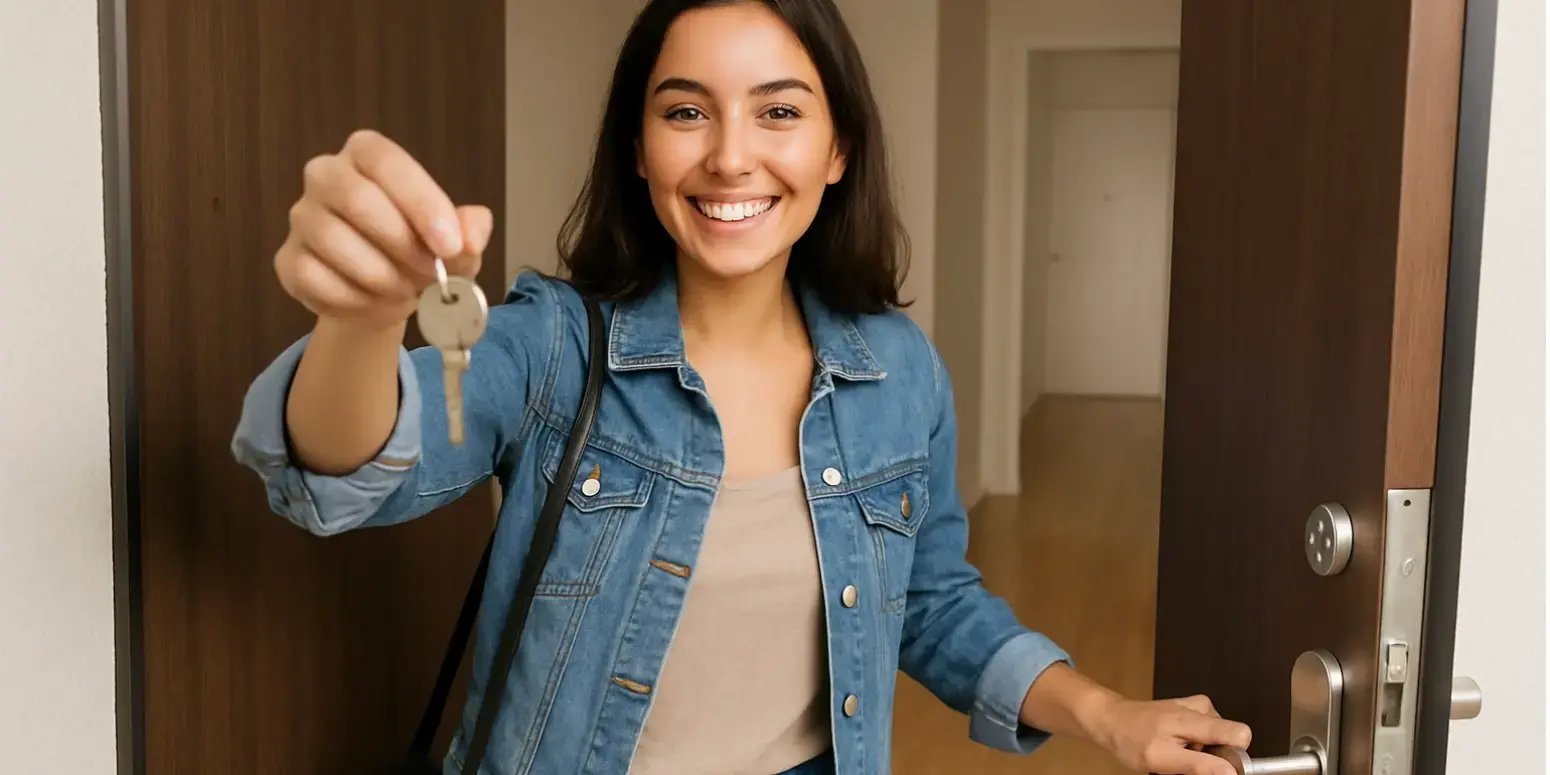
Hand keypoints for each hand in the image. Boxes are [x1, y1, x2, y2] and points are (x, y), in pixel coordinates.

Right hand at [275, 129, 492, 328]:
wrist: (384, 293)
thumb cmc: (420, 251)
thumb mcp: (455, 240)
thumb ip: (469, 230)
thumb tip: (470, 236)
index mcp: (366, 155)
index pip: (386, 161)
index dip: (421, 202)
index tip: (450, 245)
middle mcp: (326, 175)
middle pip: (357, 199)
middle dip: (403, 245)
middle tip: (433, 275)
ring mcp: (301, 217)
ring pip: (334, 241)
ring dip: (381, 276)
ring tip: (408, 290)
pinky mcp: (288, 260)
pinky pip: (316, 279)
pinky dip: (355, 299)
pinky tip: (377, 302)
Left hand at [1093, 694, 1251, 774]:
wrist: (1111, 720)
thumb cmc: (1130, 737)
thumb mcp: (1162, 759)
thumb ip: (1198, 765)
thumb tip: (1231, 772)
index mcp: (1198, 718)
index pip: (1241, 735)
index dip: (1234, 758)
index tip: (1216, 769)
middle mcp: (1202, 709)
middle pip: (1226, 744)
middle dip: (1207, 760)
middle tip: (1181, 762)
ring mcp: (1197, 710)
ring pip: (1213, 745)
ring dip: (1194, 757)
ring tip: (1172, 756)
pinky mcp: (1191, 714)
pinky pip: (1202, 739)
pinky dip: (1188, 750)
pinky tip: (1171, 750)